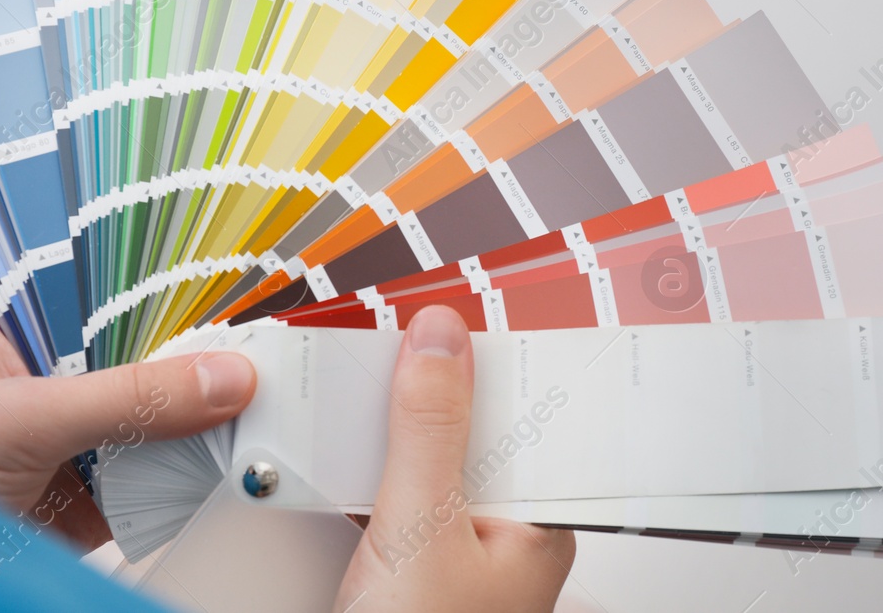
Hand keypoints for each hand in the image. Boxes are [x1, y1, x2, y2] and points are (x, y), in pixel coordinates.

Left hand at [0, 303, 255, 551]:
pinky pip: (160, 477)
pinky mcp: (94, 499)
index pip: (113, 287)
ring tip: (276, 404)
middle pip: (148, 352)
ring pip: (162, 415)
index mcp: (22, 323)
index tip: (246, 282)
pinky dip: (197, 477)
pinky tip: (237, 463)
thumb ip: (127, 398)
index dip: (176, 284)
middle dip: (205, 355)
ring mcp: (76, 438)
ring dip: (209, 418)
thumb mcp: (20, 419)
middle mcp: (54, 373)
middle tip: (278, 349)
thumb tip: (228, 376)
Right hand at [333, 305, 575, 611]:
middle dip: (435, 388)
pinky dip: (369, 470)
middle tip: (398, 338)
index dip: (493, 362)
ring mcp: (459, 550)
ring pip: (431, 461)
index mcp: (539, 523)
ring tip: (361, 383)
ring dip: (395, 430)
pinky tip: (343, 450)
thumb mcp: (423, 528)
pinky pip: (398, 494)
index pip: (528, 415)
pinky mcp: (415, 566)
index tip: (451, 318)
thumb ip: (429, 433)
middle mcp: (508, 534)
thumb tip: (440, 342)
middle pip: (475, 431)